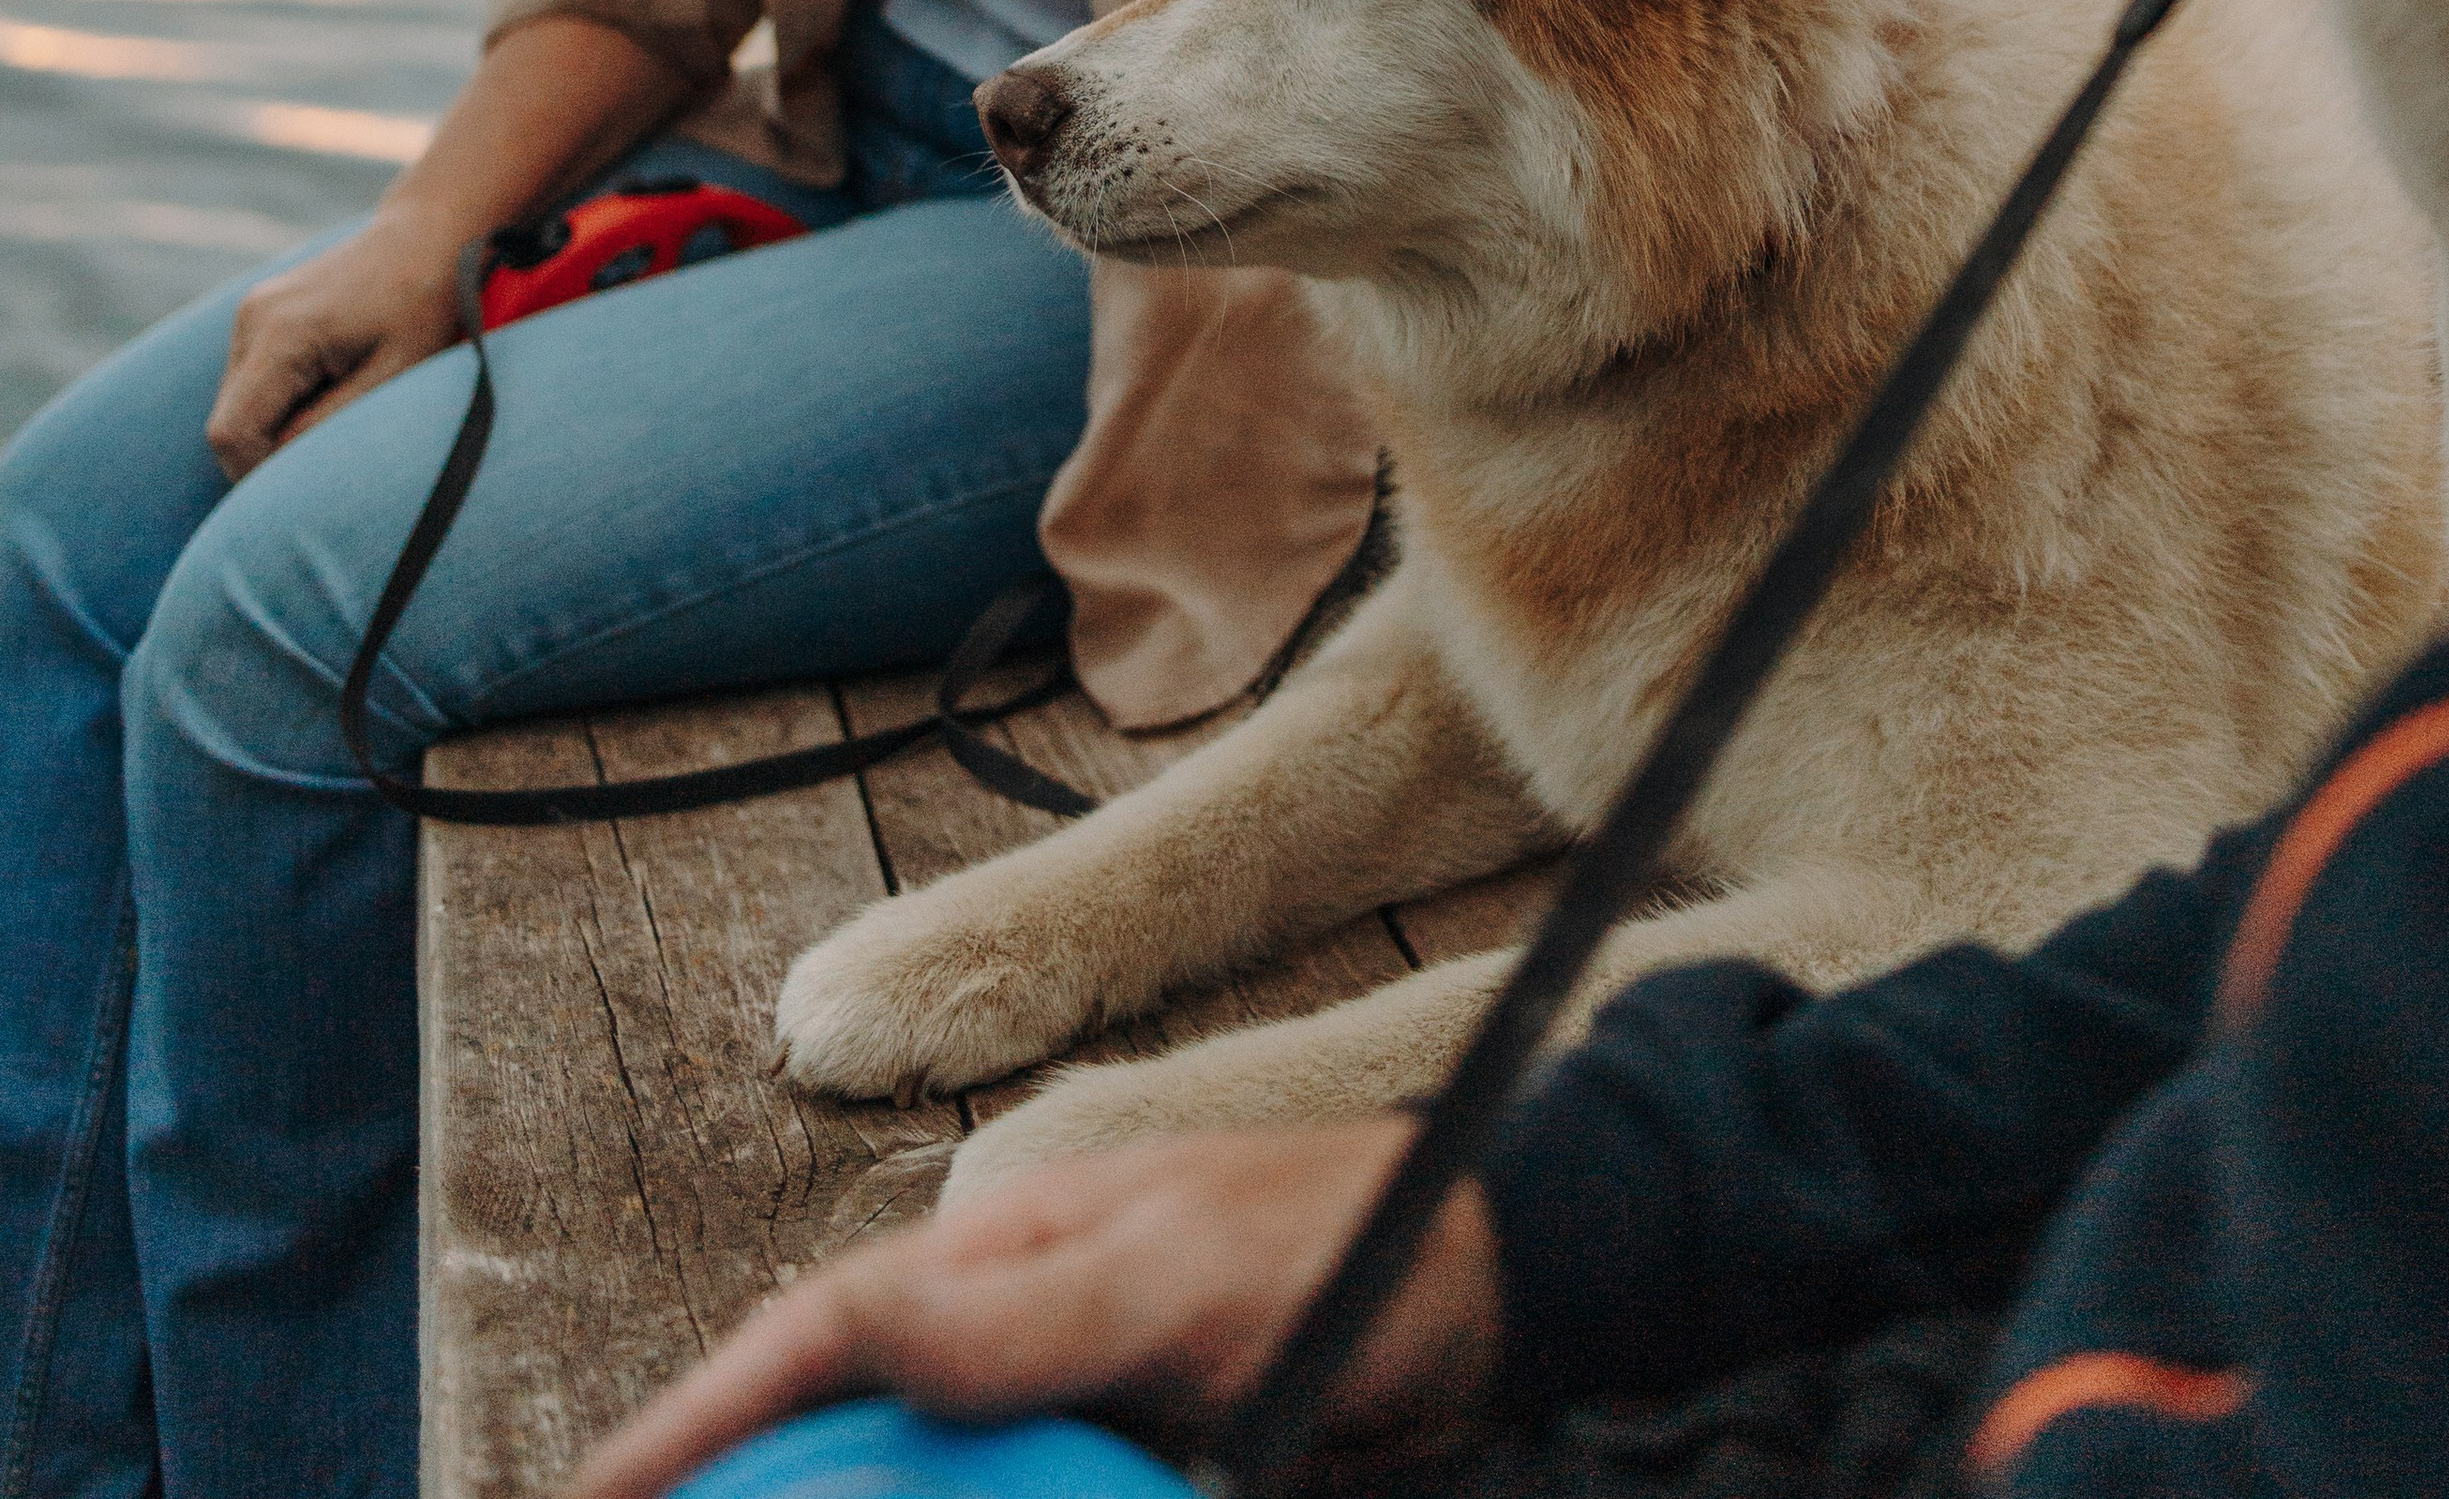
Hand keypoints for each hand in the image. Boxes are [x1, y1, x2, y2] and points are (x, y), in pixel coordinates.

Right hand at [203, 209, 465, 478]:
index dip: (258, 476)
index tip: (309, 485)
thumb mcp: (394, 376)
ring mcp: (252, 312)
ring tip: (342, 409)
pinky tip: (333, 388)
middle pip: (228, 423)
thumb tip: (279, 474)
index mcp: (281, 333)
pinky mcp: (261, 314)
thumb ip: (329, 427)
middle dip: (269, 454)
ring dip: (276, 427)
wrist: (430, 235)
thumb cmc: (425, 306)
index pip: (232, 433)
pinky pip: (252, 380)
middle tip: (331, 455)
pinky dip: (280, 402)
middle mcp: (254, 319)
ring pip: (237, 404)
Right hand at [566, 1120, 1507, 1498]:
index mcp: (992, 1264)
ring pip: (924, 1481)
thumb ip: (1025, 1313)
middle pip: (840, 1445)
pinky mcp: (1124, 1472)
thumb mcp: (1176, 1280)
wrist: (1486, 1293)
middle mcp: (1004, 1339)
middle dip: (759, 1490)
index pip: (807, 1348)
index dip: (685, 1433)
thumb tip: (861, 1329)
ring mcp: (1059, 1413)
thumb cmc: (1341, 1251)